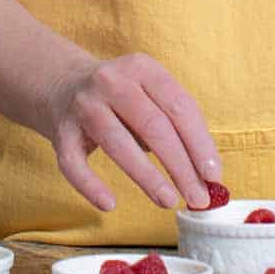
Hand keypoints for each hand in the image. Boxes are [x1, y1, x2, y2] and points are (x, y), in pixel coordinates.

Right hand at [38, 49, 219, 213]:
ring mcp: (84, 105)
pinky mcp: (60, 131)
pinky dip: (91, 186)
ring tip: (168, 201)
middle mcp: (112, 81)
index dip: (199, 142)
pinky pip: (74, 163)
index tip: (214, 175)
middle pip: (153, 125)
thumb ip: (173, 123)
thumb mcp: (148, 93)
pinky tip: (109, 204)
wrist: (62, 85)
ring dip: (147, 177)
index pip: (178, 106)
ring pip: (118, 143)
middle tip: (198, 197)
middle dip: (180, 166)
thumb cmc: (120, 99)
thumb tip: (205, 172)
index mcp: (142, 68)